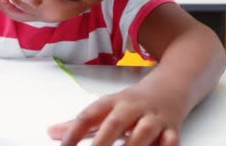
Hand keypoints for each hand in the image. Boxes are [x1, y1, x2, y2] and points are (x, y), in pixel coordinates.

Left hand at [48, 87, 182, 145]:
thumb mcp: (107, 107)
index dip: (74, 132)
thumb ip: (81, 123)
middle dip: (101, 142)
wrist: (173, 85)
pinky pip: (171, 140)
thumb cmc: (135, 102)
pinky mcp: (172, 129)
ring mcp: (154, 118)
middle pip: (115, 123)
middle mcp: (133, 108)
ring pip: (144, 131)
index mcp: (114, 102)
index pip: (89, 115)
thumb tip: (52, 132)